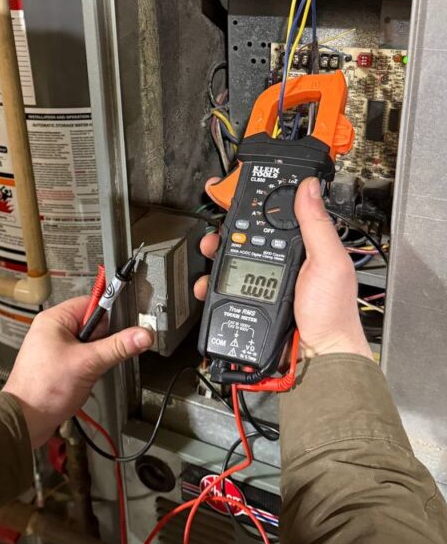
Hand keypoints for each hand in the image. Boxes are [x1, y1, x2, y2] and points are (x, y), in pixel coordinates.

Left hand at [3, 297, 153, 447]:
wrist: (26, 420)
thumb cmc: (43, 389)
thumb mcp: (87, 363)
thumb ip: (118, 347)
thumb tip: (142, 334)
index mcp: (55, 320)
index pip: (91, 303)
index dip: (108, 316)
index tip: (125, 325)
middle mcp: (53, 330)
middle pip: (93, 325)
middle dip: (101, 343)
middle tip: (96, 357)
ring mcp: (55, 348)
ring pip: (89, 344)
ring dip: (95, 358)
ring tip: (85, 371)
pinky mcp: (58, 364)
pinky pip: (82, 358)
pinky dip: (88, 368)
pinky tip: (82, 379)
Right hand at [194, 176, 371, 359]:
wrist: (318, 356)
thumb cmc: (333, 313)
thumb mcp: (330, 262)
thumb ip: (318, 224)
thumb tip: (310, 188)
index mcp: (305, 245)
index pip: (276, 214)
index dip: (254, 201)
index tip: (232, 191)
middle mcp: (284, 260)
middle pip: (248, 235)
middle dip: (226, 230)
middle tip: (216, 231)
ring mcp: (267, 280)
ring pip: (233, 259)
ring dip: (216, 255)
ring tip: (210, 254)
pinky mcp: (253, 299)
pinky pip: (227, 286)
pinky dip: (213, 283)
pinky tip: (210, 284)